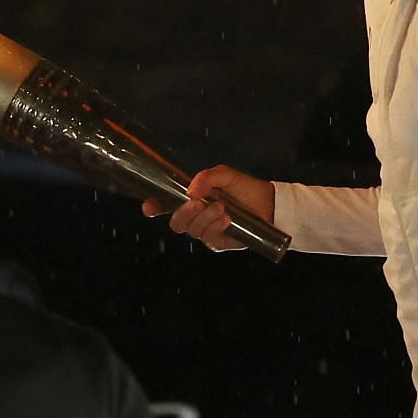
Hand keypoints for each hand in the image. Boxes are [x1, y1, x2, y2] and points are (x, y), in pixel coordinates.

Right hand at [141, 165, 272, 251]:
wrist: (269, 203)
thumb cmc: (244, 188)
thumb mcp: (224, 174)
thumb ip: (206, 177)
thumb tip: (191, 189)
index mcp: (190, 200)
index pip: (164, 206)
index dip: (153, 207)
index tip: (149, 206)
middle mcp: (195, 218)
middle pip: (176, 223)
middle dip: (183, 214)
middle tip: (196, 203)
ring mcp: (206, 231)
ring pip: (192, 231)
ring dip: (204, 219)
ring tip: (220, 207)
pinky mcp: (219, 242)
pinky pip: (209, 239)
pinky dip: (215, 228)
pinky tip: (226, 220)